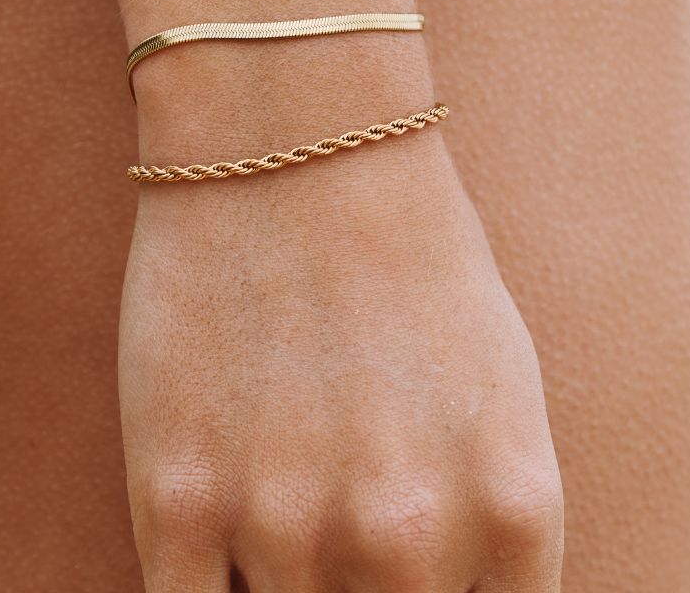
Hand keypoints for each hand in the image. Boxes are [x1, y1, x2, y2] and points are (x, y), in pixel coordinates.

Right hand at [117, 102, 562, 589]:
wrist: (293, 141)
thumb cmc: (407, 251)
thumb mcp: (502, 387)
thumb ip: (491, 517)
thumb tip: (448, 588)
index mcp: (512, 509)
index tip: (409, 572)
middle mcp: (409, 540)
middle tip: (336, 514)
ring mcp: (286, 528)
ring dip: (284, 579)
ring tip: (278, 491)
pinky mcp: (177, 504)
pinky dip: (209, 591)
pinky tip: (215, 528)